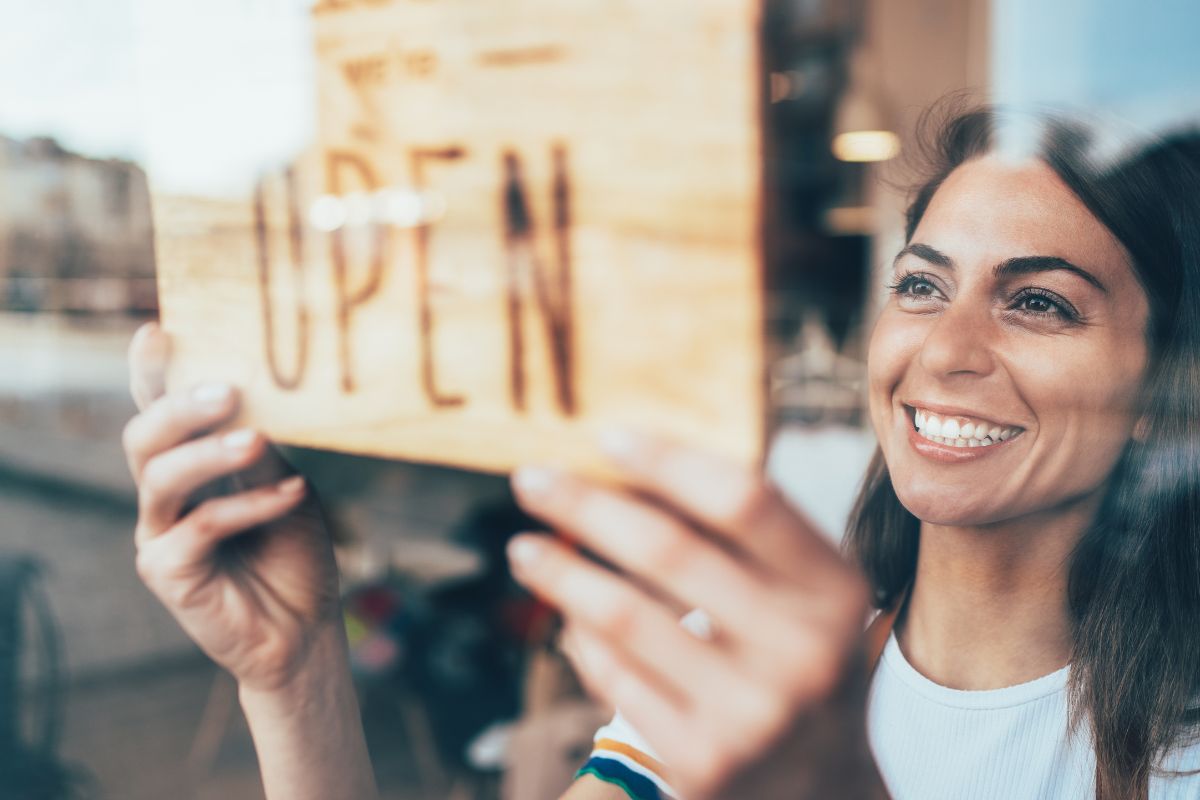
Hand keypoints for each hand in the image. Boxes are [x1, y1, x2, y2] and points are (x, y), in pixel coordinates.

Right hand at [122, 323, 341, 691]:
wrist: (307, 630)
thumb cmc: (294, 552)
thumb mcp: (287, 486)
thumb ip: (263, 449)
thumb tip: (253, 395)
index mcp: (189, 465)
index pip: (160, 410)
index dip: (152, 373)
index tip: (158, 330)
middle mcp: (164, 496)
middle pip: (144, 436)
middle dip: (180, 406)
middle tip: (228, 389)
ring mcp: (160, 534)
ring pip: (161, 477)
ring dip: (209, 453)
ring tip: (256, 439)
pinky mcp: (168, 573)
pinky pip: (201, 527)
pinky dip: (248, 506)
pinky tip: (292, 494)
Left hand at [507, 433, 883, 799]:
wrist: (822, 786)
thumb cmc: (797, 661)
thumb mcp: (805, 596)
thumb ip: (742, 536)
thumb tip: (627, 468)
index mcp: (833, 590)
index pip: (744, 500)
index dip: (668, 461)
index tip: (604, 437)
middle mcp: (803, 651)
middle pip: (670, 550)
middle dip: (585, 506)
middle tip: (529, 480)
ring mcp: (753, 714)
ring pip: (625, 616)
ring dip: (561, 572)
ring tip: (524, 548)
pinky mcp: (703, 763)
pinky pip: (615, 678)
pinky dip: (581, 638)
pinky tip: (566, 615)